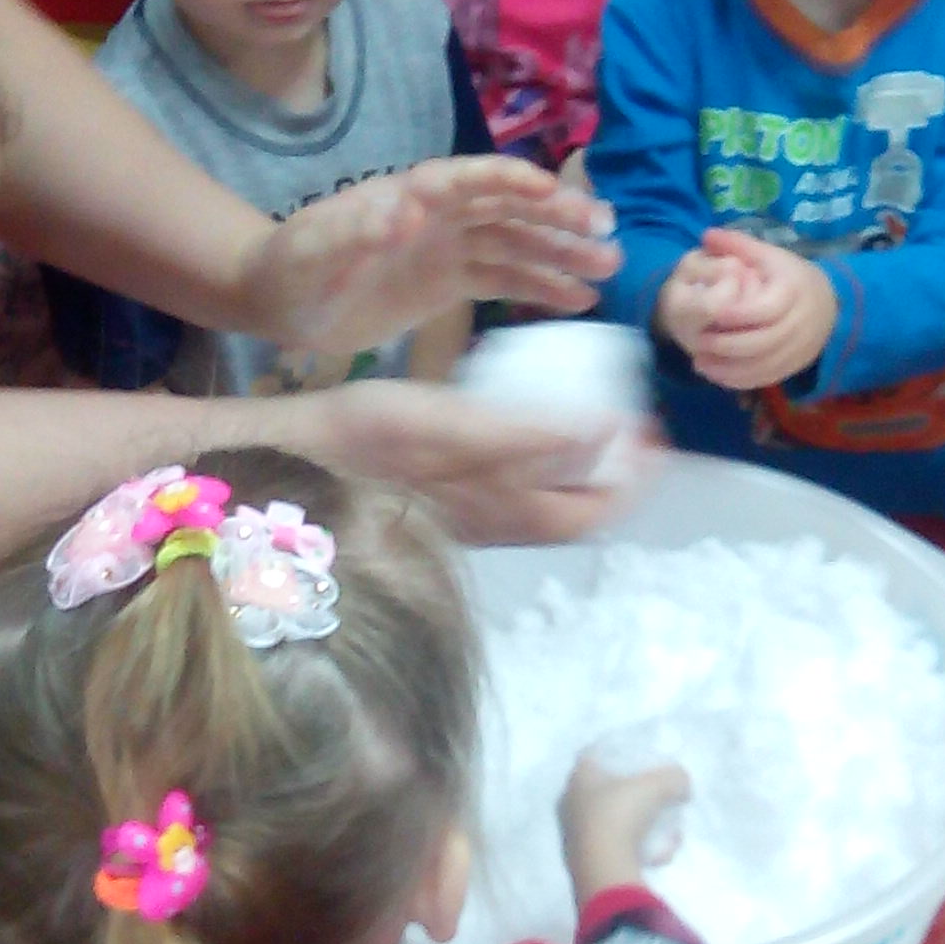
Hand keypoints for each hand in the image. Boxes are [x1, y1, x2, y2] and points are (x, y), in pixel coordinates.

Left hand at [242, 158, 617, 356]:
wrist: (278, 302)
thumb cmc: (290, 268)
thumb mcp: (315, 250)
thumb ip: (356, 230)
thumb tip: (405, 209)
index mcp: (410, 194)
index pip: (469, 178)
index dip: (512, 181)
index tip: (555, 191)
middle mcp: (439, 213)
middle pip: (508, 207)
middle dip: (557, 217)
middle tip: (607, 233)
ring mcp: (449, 246)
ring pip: (517, 243)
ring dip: (562, 253)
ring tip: (610, 268)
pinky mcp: (450, 282)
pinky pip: (505, 279)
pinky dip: (542, 287)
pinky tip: (580, 299)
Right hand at [302, 379, 619, 544]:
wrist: (291, 462)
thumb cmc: (375, 441)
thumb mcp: (463, 430)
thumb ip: (536, 438)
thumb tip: (609, 437)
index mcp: (511, 514)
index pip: (597, 510)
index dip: (634, 476)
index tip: (653, 432)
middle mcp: (496, 525)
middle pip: (574, 509)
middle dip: (610, 472)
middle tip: (627, 422)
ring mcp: (467, 515)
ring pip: (542, 500)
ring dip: (574, 466)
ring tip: (586, 418)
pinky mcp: (438, 497)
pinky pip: (508, 486)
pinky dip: (534, 459)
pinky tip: (520, 422)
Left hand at [559, 755, 690, 908]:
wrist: (603, 869)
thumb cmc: (622, 815)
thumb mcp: (658, 787)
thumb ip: (673, 778)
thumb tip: (681, 783)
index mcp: (579, 777)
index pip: (594, 754)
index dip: (617, 754)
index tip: (640, 761)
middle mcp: (571, 803)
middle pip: (608, 792)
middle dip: (637, 797)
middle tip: (660, 801)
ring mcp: (575, 834)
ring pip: (615, 823)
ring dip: (643, 828)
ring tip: (667, 836)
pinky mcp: (584, 860)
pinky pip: (616, 848)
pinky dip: (638, 850)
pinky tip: (658, 856)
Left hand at [662, 232, 836, 391]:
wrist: (830, 302)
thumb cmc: (790, 276)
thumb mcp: (769, 255)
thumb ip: (738, 245)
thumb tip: (706, 234)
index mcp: (794, 292)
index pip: (766, 309)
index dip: (738, 314)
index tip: (713, 314)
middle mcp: (801, 323)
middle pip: (763, 342)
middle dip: (727, 346)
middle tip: (697, 343)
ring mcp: (800, 348)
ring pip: (764, 366)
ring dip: (729, 368)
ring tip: (699, 362)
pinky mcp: (795, 366)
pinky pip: (767, 379)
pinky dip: (739, 380)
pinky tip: (715, 374)